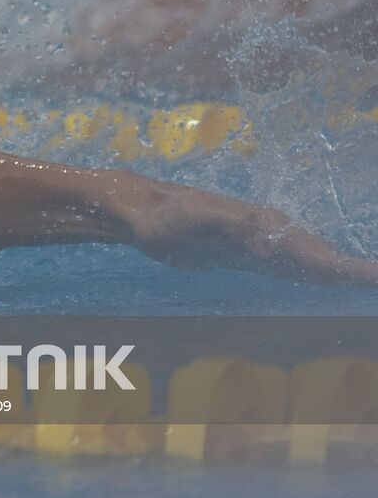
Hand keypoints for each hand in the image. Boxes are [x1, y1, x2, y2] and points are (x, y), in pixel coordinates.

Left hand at [120, 178, 377, 284]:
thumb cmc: (166, 214)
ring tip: (370, 282)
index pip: (316, 253)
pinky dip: (317, 276)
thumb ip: (236, 224)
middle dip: (357, 273)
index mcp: (266, 225)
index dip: (349, 269)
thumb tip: (272, 246)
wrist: (142, 214)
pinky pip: (292, 269)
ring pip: (312, 263)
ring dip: (342, 274)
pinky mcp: (248, 257)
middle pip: (324, 258)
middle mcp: (271, 233)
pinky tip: (329, 284)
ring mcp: (261, 246)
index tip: (376, 278)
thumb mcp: (196, 215)